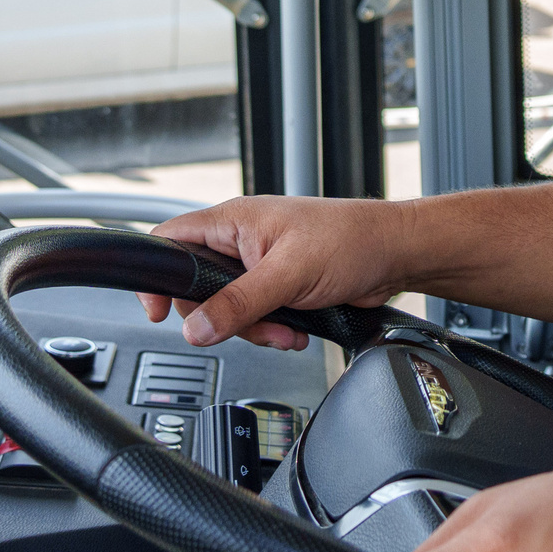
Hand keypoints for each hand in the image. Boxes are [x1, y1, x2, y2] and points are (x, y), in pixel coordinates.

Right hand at [136, 196, 404, 350]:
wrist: (395, 255)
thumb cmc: (352, 240)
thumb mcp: (288, 274)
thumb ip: (238, 303)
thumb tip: (196, 329)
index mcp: (234, 221)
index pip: (171, 240)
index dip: (157, 275)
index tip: (159, 312)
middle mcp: (243, 240)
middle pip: (199, 288)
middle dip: (223, 317)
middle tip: (250, 324)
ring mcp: (261, 264)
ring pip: (229, 309)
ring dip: (255, 328)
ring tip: (284, 329)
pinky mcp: (281, 285)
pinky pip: (257, 316)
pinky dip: (272, 329)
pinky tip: (295, 330)